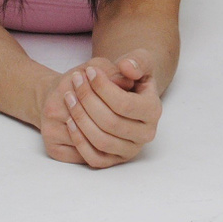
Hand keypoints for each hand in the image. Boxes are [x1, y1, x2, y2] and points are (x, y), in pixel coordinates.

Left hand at [37, 53, 157, 166]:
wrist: (126, 94)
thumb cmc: (131, 76)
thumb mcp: (139, 61)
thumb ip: (136, 61)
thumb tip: (127, 67)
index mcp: (154, 110)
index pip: (124, 104)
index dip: (102, 87)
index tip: (88, 71)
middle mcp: (146, 134)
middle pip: (111, 123)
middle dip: (88, 100)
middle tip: (75, 81)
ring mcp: (131, 150)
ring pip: (101, 141)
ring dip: (80, 118)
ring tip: (69, 97)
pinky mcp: (115, 160)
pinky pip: (94, 158)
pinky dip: (79, 141)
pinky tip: (70, 120)